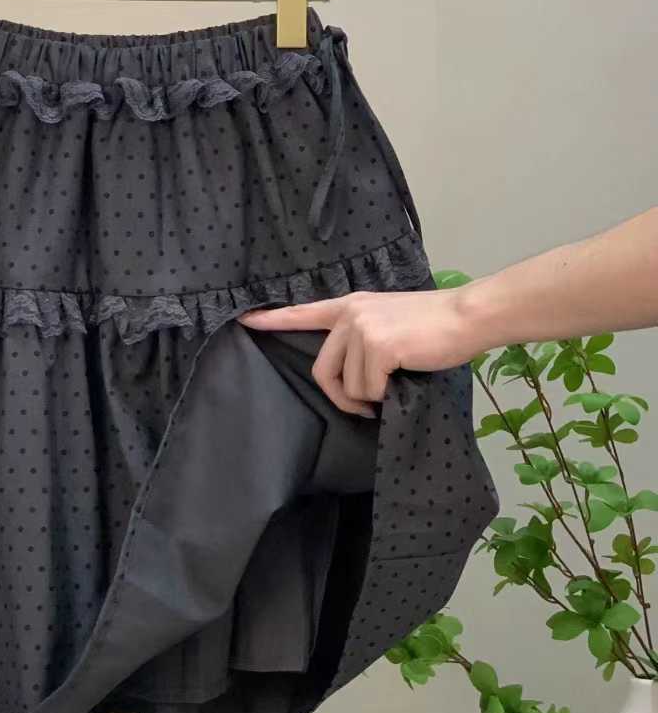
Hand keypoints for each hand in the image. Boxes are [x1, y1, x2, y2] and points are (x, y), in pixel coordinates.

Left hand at [238, 289, 476, 417]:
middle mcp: (350, 314)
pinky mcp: (377, 347)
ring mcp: (362, 330)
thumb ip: (364, 336)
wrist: (467, 316)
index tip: (245, 320)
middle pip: (323, 370)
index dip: (273, 319)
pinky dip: (385, 396)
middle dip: (341, 397)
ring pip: (349, 386)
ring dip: (371, 396)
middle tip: (365, 406)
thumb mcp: (390, 320)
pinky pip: (368, 391)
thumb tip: (352, 375)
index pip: (304, 312)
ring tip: (395, 382)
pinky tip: (403, 378)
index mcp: (351, 305)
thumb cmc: (435, 325)